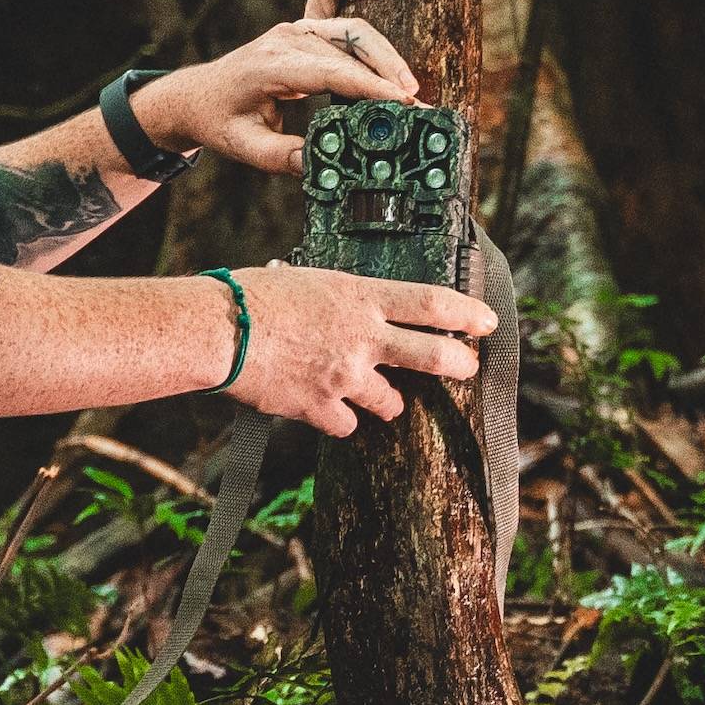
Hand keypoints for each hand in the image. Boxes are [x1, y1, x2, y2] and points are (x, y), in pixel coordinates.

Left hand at [147, 0, 423, 175]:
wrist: (196, 96)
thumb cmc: (219, 121)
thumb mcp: (245, 146)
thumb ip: (283, 157)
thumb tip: (322, 166)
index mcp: (272, 66)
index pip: (333, 73)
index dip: (371, 87)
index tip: (403, 103)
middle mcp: (286, 40)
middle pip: (350, 48)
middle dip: (387, 75)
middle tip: (415, 104)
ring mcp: (293, 30)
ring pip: (351, 32)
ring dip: (384, 56)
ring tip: (408, 87)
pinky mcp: (300, 30)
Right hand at [221, 261, 494, 432]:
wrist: (218, 330)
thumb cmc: (251, 295)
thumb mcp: (306, 280)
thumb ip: (334, 297)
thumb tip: (335, 301)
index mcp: (360, 297)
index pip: (430, 303)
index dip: (466, 313)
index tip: (486, 322)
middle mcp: (362, 337)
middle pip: (433, 356)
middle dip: (458, 365)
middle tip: (466, 367)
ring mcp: (345, 375)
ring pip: (390, 402)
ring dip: (387, 402)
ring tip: (378, 397)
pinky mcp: (320, 406)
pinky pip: (346, 424)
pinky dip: (339, 421)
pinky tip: (327, 410)